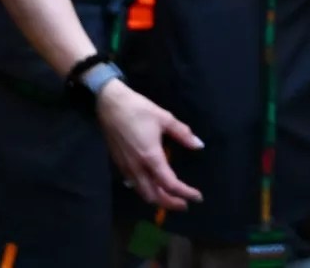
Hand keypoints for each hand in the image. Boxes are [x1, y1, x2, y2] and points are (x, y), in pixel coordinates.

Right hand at [97, 78, 202, 210]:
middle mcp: (137, 168)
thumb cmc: (139, 110)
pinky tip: (154, 186)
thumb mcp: (165, 118)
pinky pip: (134, 186)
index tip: (197, 197)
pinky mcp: (119, 165)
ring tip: (171, 199)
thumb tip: (199, 145)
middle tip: (185, 204)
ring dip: (157, 199)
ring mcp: (126, 168)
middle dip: (170, 203)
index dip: (185, 193)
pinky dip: (146, 191)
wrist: (110, 105)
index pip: (169, 184)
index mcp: (151, 157)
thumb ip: (183, 134)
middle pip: (154, 196)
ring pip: (142, 193)